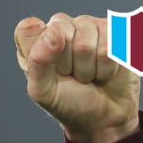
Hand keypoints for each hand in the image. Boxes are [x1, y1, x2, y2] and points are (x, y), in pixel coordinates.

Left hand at [14, 14, 139, 142]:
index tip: (50, 73)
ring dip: (89, 69)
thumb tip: (53, 32)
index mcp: (36, 41)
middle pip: (62, 34)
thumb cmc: (70, 103)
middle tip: (72, 76)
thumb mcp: (44, 91)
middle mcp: (61, 27)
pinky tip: (104, 70)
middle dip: (69, 65)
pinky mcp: (114, 28)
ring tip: (89, 75)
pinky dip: (107, 67)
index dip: (42, 54)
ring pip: (86, 43)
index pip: (28, 30)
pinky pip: (109, 46)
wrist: (103, 117)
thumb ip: (38, 61)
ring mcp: (88, 25)